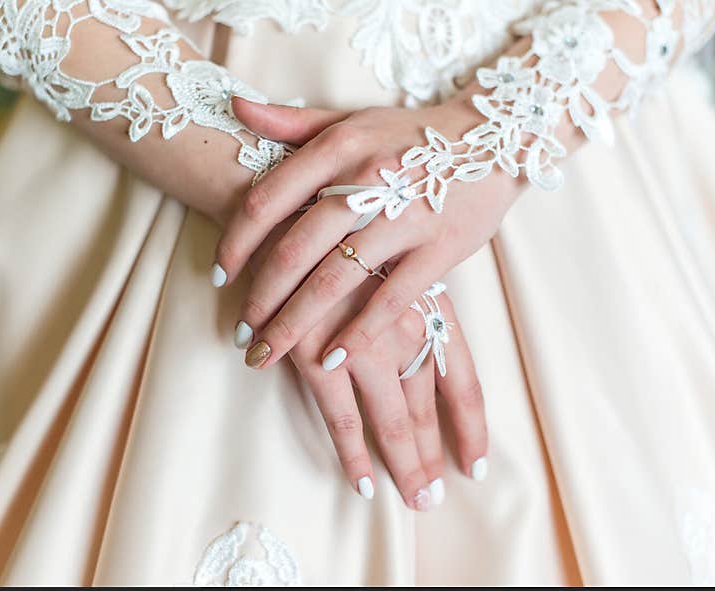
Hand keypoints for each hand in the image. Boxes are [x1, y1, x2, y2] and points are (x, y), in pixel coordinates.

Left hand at [214, 96, 521, 372]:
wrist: (494, 138)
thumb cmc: (410, 135)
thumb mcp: (350, 120)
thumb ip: (292, 122)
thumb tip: (234, 107)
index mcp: (337, 149)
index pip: (267, 202)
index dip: (235, 244)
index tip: (220, 276)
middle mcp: (366, 182)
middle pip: (294, 251)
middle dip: (260, 299)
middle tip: (241, 333)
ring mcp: (403, 218)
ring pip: (334, 281)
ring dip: (295, 324)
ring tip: (268, 353)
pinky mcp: (438, 249)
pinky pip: (390, 299)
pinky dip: (358, 332)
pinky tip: (331, 358)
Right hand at [246, 223, 488, 505]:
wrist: (276, 198)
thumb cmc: (333, 223)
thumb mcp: (385, 252)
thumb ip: (406, 296)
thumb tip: (412, 340)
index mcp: (426, 301)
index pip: (462, 378)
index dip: (471, 425)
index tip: (475, 464)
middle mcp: (403, 325)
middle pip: (429, 408)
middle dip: (433, 456)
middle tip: (435, 498)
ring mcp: (360, 340)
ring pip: (392, 418)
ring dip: (403, 464)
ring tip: (414, 501)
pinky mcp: (314, 350)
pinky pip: (339, 415)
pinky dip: (351, 449)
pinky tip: (360, 480)